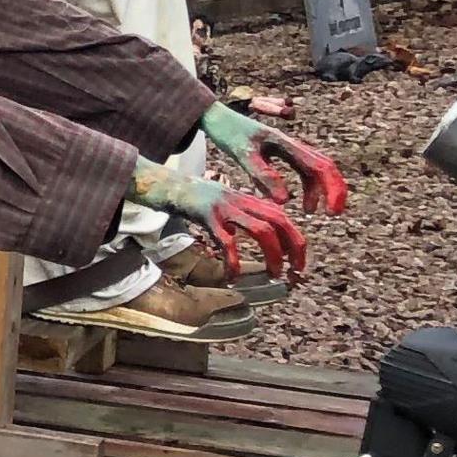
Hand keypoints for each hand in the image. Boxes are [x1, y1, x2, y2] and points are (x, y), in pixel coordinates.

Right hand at [135, 158, 308, 283]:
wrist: (158, 181)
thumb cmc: (187, 196)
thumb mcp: (221, 201)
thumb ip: (242, 214)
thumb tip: (261, 235)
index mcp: (245, 198)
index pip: (282, 217)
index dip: (296, 241)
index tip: (298, 262)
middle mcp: (239, 200)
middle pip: (280, 222)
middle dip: (294, 248)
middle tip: (296, 272)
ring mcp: (224, 206)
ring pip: (262, 230)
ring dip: (273, 255)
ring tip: (273, 275)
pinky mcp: (206, 214)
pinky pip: (227, 241)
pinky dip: (234, 260)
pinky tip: (233, 275)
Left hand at [200, 104, 348, 212]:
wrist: (215, 115)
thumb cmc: (227, 132)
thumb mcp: (242, 154)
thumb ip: (262, 175)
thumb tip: (285, 201)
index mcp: (287, 144)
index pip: (321, 167)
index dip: (332, 190)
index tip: (331, 212)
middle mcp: (292, 145)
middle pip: (325, 166)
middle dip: (333, 190)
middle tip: (332, 214)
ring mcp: (288, 148)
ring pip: (314, 169)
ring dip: (318, 190)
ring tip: (308, 211)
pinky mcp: (280, 152)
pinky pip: (301, 170)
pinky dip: (304, 186)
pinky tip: (293, 201)